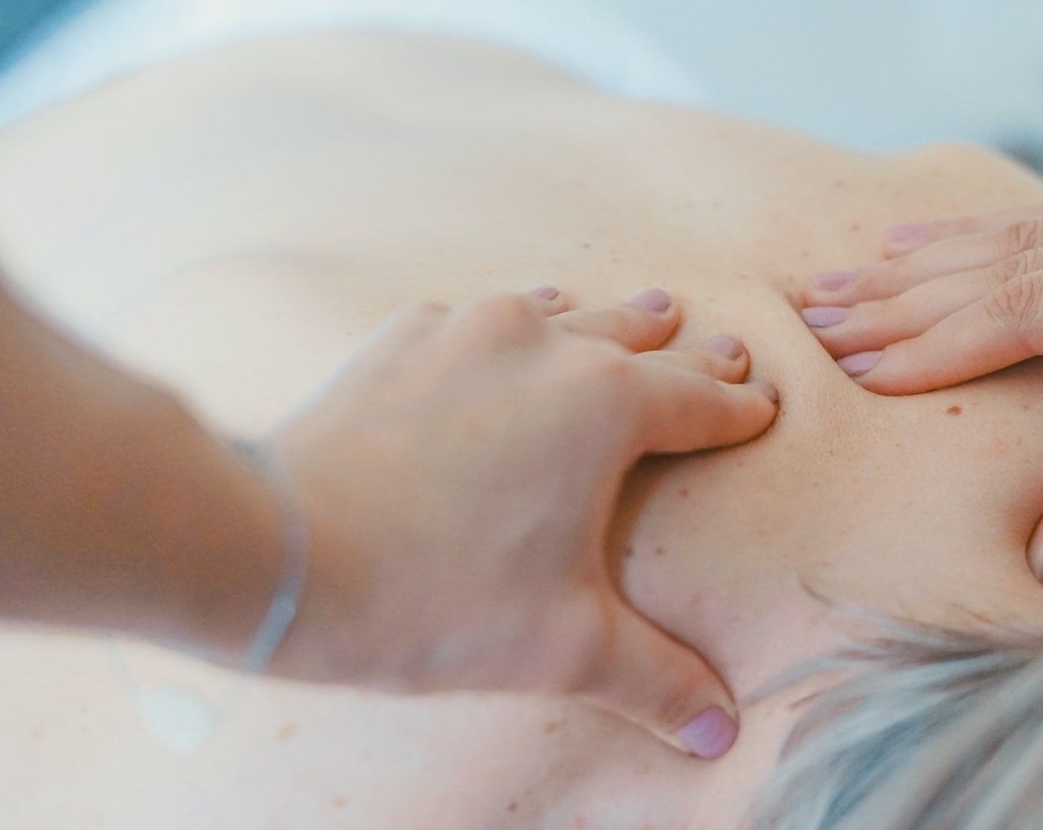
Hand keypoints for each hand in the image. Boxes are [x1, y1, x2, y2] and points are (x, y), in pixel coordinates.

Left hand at [263, 287, 776, 757]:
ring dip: (604, 321)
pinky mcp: (401, 339)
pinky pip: (477, 317)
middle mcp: (547, 344)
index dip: (738, 408)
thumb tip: (718, 730)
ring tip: (639, 312)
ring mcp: (467, 331)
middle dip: (686, 351)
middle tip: (722, 345)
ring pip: (561, 311)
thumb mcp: (563, 647)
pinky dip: (511, 327)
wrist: (279, 552)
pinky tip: (506, 332)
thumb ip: (655, 680)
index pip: (700, 400)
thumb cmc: (434, 597)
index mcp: (608, 405)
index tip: (763, 404)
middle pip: (639, 338)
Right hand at [800, 159, 1042, 595]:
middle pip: (1013, 257)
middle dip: (910, 292)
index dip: (941, 341)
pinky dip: (989, 240)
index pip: (1033, 305)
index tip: (862, 363)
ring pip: (1028, 231)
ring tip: (848, 273)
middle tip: (819, 309)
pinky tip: (929, 242)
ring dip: (933, 259)